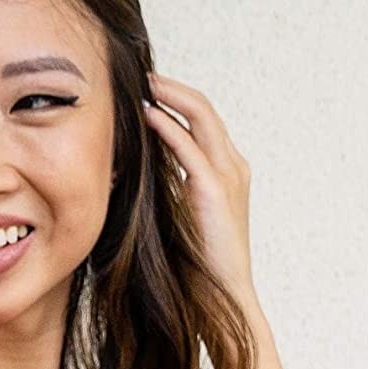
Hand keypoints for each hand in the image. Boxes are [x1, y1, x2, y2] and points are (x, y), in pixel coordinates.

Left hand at [142, 71, 256, 307]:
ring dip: (170, 94)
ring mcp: (228, 176)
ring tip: (141, 83)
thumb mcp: (180, 215)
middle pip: (203, 107)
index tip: (145, 88)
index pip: (202, 118)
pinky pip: (190, 148)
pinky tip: (147, 114)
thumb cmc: (200, 265)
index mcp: (227, 170)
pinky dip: (168, 126)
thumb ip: (167, 187)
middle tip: (139, 73)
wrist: (224, 296)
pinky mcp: (214, 191)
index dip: (175, 97)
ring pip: (201, 116)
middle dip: (171, 86)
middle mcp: (233, 166)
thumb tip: (134, 170)